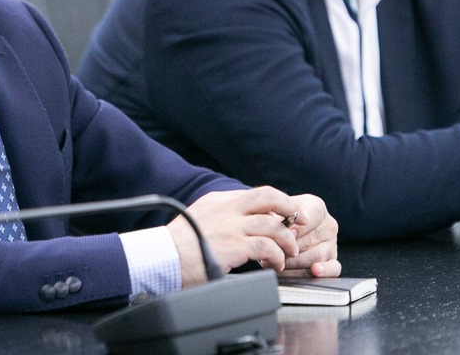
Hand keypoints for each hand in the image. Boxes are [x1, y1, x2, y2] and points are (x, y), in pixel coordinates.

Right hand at [169, 186, 306, 285]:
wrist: (160, 259)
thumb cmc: (176, 247)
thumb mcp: (197, 219)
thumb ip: (219, 217)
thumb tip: (238, 224)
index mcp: (219, 201)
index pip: (256, 195)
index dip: (276, 204)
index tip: (286, 215)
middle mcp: (227, 209)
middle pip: (268, 197)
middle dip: (289, 207)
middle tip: (299, 221)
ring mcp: (230, 227)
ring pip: (272, 225)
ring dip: (286, 240)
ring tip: (289, 253)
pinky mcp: (233, 247)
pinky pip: (266, 248)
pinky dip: (276, 256)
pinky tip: (274, 265)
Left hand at [275, 194, 339, 278]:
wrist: (283, 233)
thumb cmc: (278, 221)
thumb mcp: (277, 211)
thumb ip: (280, 216)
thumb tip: (284, 229)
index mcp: (317, 207)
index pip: (313, 215)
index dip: (300, 226)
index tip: (289, 233)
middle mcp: (328, 225)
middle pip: (312, 239)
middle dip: (292, 248)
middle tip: (276, 253)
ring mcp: (332, 244)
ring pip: (318, 255)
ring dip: (297, 262)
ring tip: (280, 264)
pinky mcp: (333, 262)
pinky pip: (334, 268)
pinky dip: (325, 271)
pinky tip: (315, 271)